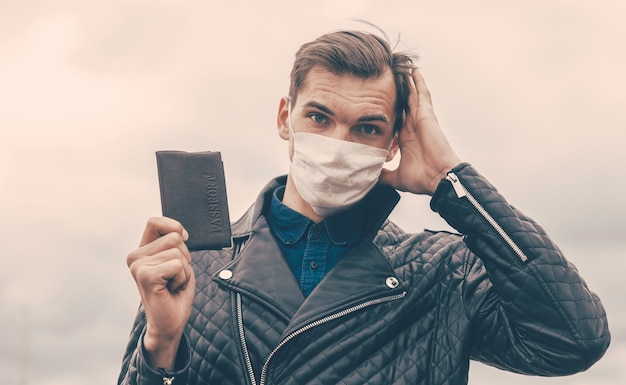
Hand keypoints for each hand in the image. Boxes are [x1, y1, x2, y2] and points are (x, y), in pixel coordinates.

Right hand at [126, 216, 194, 369]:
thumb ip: (174, 244)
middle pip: (174, 237)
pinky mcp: (146, 276)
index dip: (173, 227)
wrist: (169, 323)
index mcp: (142, 250)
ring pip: (178, 252)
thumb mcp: (178, 262)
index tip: (182, 240)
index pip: (154, 222)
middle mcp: (135, 256)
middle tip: (174, 277)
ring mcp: (138, 266)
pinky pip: (178, 265)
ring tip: (172, 284)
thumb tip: (180, 232)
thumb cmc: (175, 293)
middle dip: (184, 257)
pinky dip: (182, 278)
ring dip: (184, 271)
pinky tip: (171, 290)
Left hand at [380, 68, 460, 194]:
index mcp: (404, 138)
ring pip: (411, 96)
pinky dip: (418, 82)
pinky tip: (414, 70)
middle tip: (385, 77)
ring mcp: (420, 119)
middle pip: (401, 104)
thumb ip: (382, 174)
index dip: (386, 110)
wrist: (438, 178)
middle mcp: (412, 126)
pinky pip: (422, 94)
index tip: (374, 101)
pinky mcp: (427, 115)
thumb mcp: (395, 177)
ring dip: (406, 82)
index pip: (393, 119)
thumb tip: (367, 177)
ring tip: (398, 67)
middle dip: (394, 91)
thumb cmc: (421, 179)